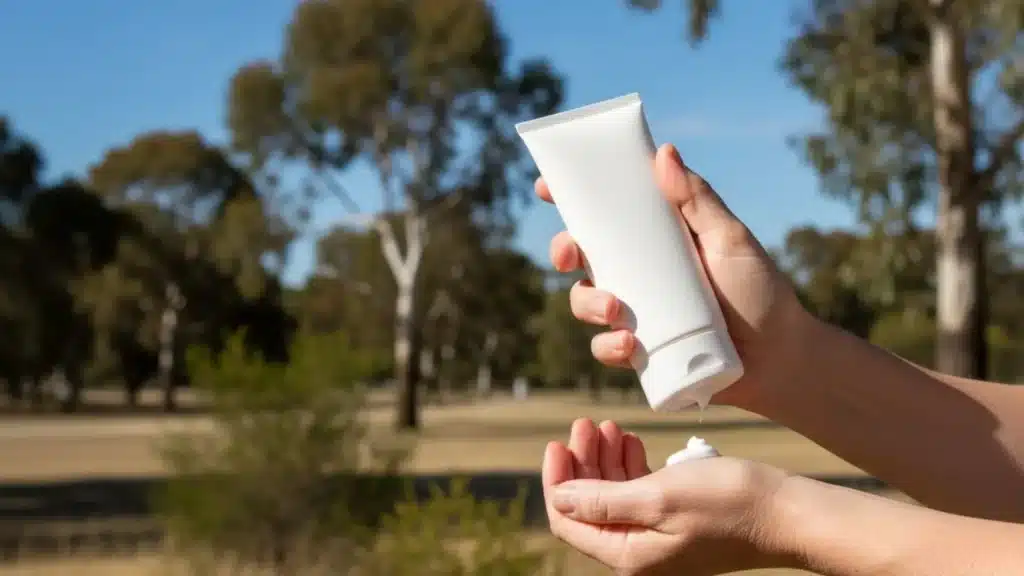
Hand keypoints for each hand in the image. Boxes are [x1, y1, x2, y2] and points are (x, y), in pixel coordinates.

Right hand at [537, 144, 808, 408]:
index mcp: (655, 239)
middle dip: (563, 251)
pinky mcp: (639, 353)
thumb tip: (664, 152)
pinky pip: (605, 349)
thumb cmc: (761, 293)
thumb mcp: (730, 239)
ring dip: (587, 303)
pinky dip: (608, 348)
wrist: (780, 360)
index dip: (572, 198)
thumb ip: (698, 200)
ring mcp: (635, 314)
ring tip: (615, 311)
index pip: (606, 213)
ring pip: (584, 303)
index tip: (547, 186)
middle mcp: (638, 274)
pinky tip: (629, 346)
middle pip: (581, 257)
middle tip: (569, 254)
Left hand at [543, 419, 795, 575]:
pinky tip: (631, 441)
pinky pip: (639, 493)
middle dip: (582, 463)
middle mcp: (638, 552)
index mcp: (628, 553)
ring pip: (613, 495)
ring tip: (608, 425)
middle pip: (589, 505)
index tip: (558, 442)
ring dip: (605, 459)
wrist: (785, 513)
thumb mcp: (658, 496)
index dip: (557, 481)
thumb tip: (560, 498)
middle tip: (587, 423)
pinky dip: (629, 466)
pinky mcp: (676, 522)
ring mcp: (658, 538)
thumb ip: (603, 499)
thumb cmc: (726, 502)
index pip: (569, 520)